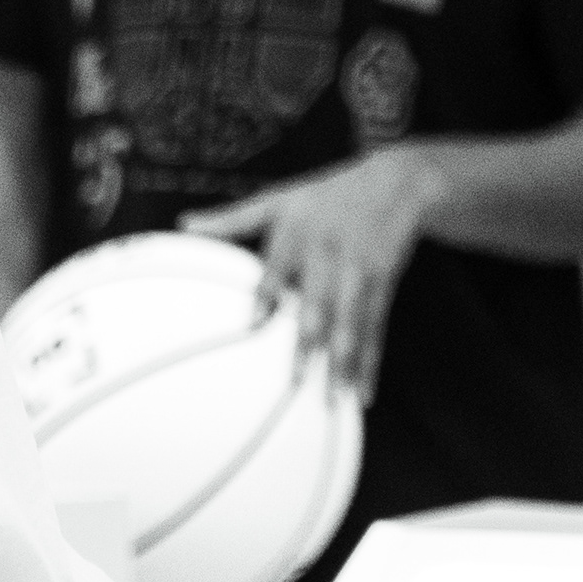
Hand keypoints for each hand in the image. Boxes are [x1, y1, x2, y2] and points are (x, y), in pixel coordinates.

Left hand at [184, 147, 442, 400]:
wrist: (398, 181)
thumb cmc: (326, 194)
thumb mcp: (279, 199)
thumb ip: (232, 219)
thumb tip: (183, 224)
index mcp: (297, 235)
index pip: (276, 270)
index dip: (267, 295)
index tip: (253, 325)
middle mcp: (328, 255)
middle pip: (318, 304)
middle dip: (308, 344)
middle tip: (295, 383)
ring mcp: (358, 271)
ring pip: (351, 323)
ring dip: (344, 364)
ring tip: (335, 400)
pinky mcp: (383, 284)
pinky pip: (376, 327)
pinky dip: (371, 361)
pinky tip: (365, 392)